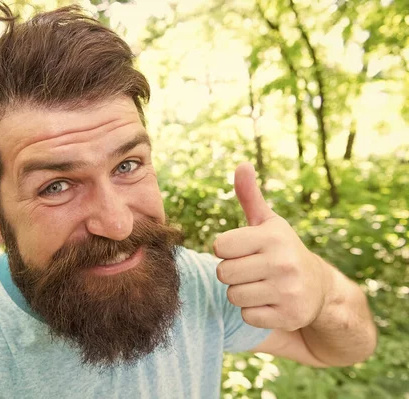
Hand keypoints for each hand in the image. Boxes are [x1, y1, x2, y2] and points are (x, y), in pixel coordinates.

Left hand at [214, 162, 332, 330]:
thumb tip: (241, 164)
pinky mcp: (289, 316)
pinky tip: (269, 301)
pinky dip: (253, 311)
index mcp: (272, 237)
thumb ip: (249, 196)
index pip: (220, 246)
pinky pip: (247, 315)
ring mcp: (288, 291)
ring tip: (260, 285)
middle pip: (223, 273)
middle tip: (250, 270)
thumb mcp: (268, 223)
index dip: (226, 250)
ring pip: (233, 296)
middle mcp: (282, 262)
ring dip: (241, 293)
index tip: (242, 249)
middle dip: (231, 273)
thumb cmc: (282, 250)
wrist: (320, 288)